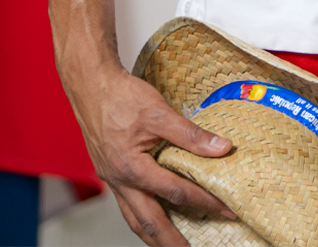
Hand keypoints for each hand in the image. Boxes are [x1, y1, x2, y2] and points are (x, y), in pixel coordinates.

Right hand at [67, 62, 234, 245]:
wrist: (90, 86)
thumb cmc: (120, 97)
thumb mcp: (159, 112)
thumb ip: (191, 135)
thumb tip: (222, 149)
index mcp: (132, 168)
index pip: (176, 192)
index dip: (205, 202)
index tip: (227, 210)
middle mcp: (120, 180)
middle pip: (148, 222)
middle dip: (171, 241)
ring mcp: (113, 180)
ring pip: (134, 218)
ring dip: (155, 235)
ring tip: (174, 246)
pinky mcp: (111, 173)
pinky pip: (128, 205)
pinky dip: (144, 217)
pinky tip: (157, 216)